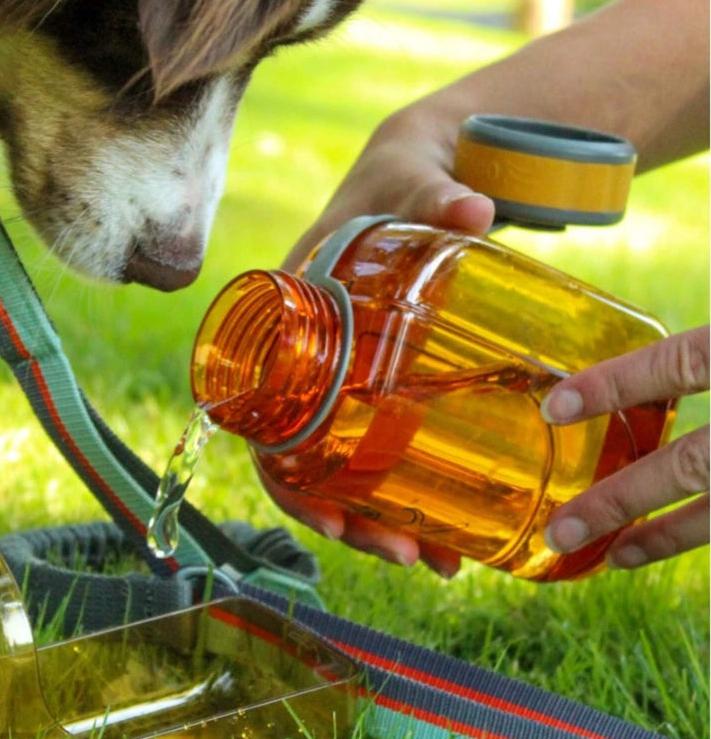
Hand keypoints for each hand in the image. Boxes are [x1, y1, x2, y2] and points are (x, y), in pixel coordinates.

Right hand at [273, 108, 493, 577]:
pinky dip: (402, 493)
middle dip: (352, 520)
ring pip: (344, 471)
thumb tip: (476, 210)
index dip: (289, 481)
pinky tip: (447, 527)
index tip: (334, 521)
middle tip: (412, 558)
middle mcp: (308, 360)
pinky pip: (375, 449)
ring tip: (441, 562)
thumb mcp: (408, 186)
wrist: (410, 177)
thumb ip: (435, 195)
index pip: (262, 420)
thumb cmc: (393, 181)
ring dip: (383, 523)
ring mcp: (344, 375)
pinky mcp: (380, 379)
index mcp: (287, 319)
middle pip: (307, 466)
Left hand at [542, 326, 709, 568]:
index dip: (615, 385)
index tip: (551, 408)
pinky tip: (665, 544)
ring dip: (669, 537)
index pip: (679, 363)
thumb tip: (686, 288)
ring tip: (615, 556)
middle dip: (621, 499)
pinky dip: (702, 531)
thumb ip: (708, 338)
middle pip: (693, 465)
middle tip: (559, 532)